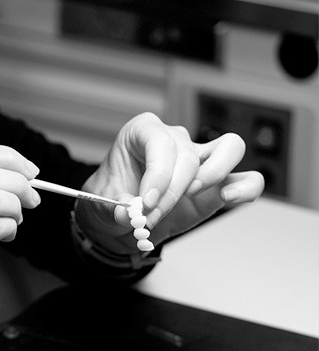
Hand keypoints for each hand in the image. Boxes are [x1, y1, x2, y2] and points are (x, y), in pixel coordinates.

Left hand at [75, 112, 264, 252]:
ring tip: (190, 195)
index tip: (146, 201)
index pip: (159, 141)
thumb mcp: (103, 202)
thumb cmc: (113, 198)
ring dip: (213, 173)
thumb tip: (130, 215)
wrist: (122, 219)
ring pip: (229, 147)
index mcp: (142, 131)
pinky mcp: (219, 183)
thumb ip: (117, 209)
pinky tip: (229, 197)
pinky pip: (247, 178)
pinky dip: (245, 187)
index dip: (157, 173)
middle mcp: (174, 139)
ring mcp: (200, 158)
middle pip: (187, 154)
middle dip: (171, 191)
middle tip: (151, 216)